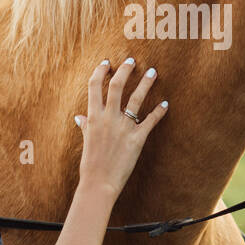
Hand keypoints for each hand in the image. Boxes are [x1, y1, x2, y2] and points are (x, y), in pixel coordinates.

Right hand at [74, 58, 166, 197]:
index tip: (107, 62)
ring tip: (153, 72)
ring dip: (145, 83)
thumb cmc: (90, 164)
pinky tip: (165, 104)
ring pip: (136, 98)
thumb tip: (79, 117)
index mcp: (93, 117)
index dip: (100, 71)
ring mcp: (123, 127)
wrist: (98, 183)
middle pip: (117, 86)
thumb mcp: (85, 142)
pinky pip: (150, 121)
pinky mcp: (137, 139)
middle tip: (132, 60)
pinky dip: (159, 111)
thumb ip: (85, 127)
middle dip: (125, 70)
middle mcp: (108, 118)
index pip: (94, 86)